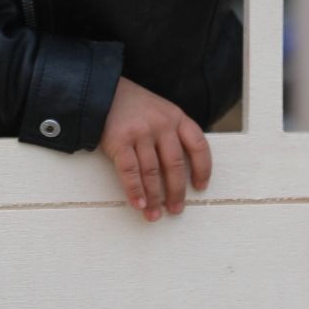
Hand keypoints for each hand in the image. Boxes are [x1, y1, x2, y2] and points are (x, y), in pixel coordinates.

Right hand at [100, 77, 211, 221]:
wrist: (104, 92)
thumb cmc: (136, 108)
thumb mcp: (162, 112)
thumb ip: (173, 134)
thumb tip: (180, 175)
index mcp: (177, 117)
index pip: (198, 144)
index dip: (203, 168)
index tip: (200, 188)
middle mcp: (162, 124)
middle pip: (175, 164)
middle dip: (176, 191)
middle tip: (175, 210)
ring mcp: (141, 131)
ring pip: (152, 172)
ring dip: (154, 198)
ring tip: (155, 215)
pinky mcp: (120, 140)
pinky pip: (130, 171)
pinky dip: (135, 191)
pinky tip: (139, 205)